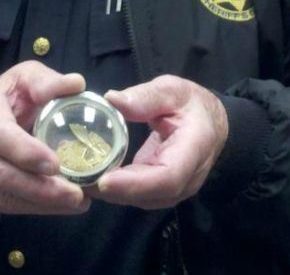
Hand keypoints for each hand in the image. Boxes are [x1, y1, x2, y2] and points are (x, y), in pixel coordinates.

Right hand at [0, 60, 88, 214]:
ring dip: (42, 203)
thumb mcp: (24, 78)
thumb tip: (76, 84)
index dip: (26, 152)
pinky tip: (60, 205)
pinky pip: (4, 206)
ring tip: (77, 202)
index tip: (56, 164)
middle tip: (77, 194)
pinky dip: (34, 208)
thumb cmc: (6, 96)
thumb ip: (46, 81)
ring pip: (3, 196)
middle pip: (1, 174)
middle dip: (40, 188)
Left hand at [87, 75, 228, 209]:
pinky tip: (92, 176)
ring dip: (112, 193)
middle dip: (114, 190)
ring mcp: (176, 189)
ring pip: (142, 199)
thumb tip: (111, 99)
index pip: (167, 176)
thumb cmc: (192, 105)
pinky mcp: (162, 191)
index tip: (103, 180)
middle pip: (150, 194)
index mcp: (194, 148)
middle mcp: (188, 178)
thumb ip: (146, 96)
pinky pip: (139, 194)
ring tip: (79, 178)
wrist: (212, 124)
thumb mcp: (172, 90)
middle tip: (77, 178)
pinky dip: (116, 189)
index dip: (135, 183)